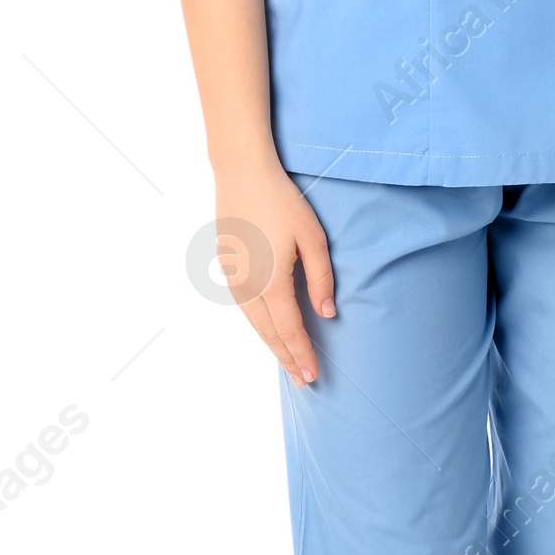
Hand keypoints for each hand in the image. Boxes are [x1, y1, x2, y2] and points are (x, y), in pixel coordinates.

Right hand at [214, 157, 335, 385]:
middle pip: (270, 334)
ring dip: (272, 345)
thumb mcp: (313, 238)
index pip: (291, 330)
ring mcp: (234, 278)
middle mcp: (248, 287)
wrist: (242, 173)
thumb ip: (322, 279)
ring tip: (287, 362)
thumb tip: (327, 314)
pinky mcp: (227, 268)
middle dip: (288, 359)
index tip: (314, 375)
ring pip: (254, 324)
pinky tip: (268, 330)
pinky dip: (259, 326)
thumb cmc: (282, 201)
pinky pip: (245, 309)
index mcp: (272, 282)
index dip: (303, 355)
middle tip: (303, 381)